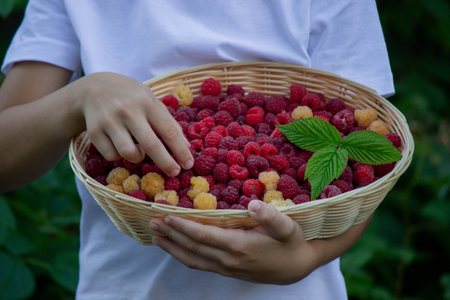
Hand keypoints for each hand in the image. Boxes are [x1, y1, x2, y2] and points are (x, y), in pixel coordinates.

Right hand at [74, 72, 192, 175]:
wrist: (93, 88)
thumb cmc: (131, 98)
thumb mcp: (151, 102)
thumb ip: (169, 123)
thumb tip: (186, 148)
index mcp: (147, 102)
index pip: (168, 130)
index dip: (180, 150)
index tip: (189, 164)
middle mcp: (128, 110)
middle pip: (150, 145)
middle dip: (165, 163)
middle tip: (174, 172)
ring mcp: (109, 121)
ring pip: (128, 153)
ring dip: (138, 158)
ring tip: (140, 151)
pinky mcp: (94, 131)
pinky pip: (111, 155)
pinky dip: (119, 156)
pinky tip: (120, 145)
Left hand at [149, 200, 318, 283]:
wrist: (296, 267)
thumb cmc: (291, 243)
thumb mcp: (288, 227)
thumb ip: (271, 216)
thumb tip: (253, 204)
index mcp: (239, 246)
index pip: (203, 235)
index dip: (183, 226)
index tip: (166, 216)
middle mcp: (228, 259)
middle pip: (192, 247)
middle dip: (171, 235)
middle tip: (152, 222)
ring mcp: (226, 267)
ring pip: (193, 259)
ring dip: (173, 248)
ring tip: (156, 237)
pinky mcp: (227, 270)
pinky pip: (200, 264)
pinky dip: (184, 256)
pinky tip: (177, 249)